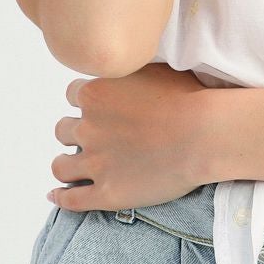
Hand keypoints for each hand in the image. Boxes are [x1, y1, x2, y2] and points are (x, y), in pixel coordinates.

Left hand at [48, 63, 220, 210]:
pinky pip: (71, 200)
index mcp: (95, 94)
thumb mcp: (154, 67)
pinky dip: (60, 198)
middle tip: (96, 138)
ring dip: (66, 165)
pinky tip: (57, 196)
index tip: (100, 109)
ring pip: (61, 166)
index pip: (73, 95)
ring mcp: (95, 163)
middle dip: (77, 133)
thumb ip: (130, 69)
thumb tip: (126, 63)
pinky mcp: (107, 193)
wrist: (205, 134)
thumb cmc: (190, 98)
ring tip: (75, 168)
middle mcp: (88, 127)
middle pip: (63, 130)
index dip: (87, 103)